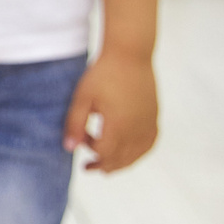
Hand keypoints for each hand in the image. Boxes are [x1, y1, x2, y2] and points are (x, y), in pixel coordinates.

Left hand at [66, 49, 157, 172]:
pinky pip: (150, 142)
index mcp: (118, 126)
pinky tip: (131, 152)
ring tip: (109, 168)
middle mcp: (136, 129)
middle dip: (105, 165)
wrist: (130, 55)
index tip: (81, 144)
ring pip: (137, 153)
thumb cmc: (102, 74)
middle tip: (89, 168)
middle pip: (121, 158)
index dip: (91, 154)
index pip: (105, 154)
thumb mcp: (82, 98)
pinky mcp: (154, 116)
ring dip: (123, 162)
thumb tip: (69, 148)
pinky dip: (140, 151)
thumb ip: (75, 124)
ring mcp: (148, 123)